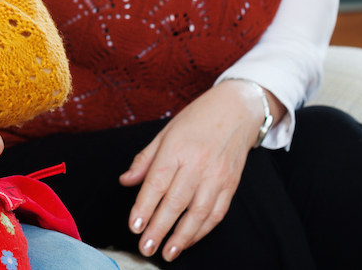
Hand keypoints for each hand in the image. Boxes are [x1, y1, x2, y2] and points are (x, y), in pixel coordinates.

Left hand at [119, 81, 275, 260]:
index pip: (157, 182)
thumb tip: (126, 181)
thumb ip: (145, 159)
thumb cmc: (196, 119)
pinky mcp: (231, 185)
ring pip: (198, 213)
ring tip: (166, 252)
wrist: (236, 110)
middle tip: (146, 248)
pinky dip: (201, 230)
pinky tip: (188, 240)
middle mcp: (198, 163)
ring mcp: (217, 176)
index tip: (134, 226)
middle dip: (159, 228)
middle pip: (176, 202)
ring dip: (181, 237)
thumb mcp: (165, 132)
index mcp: (176, 147)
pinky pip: (216, 213)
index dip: (145, 206)